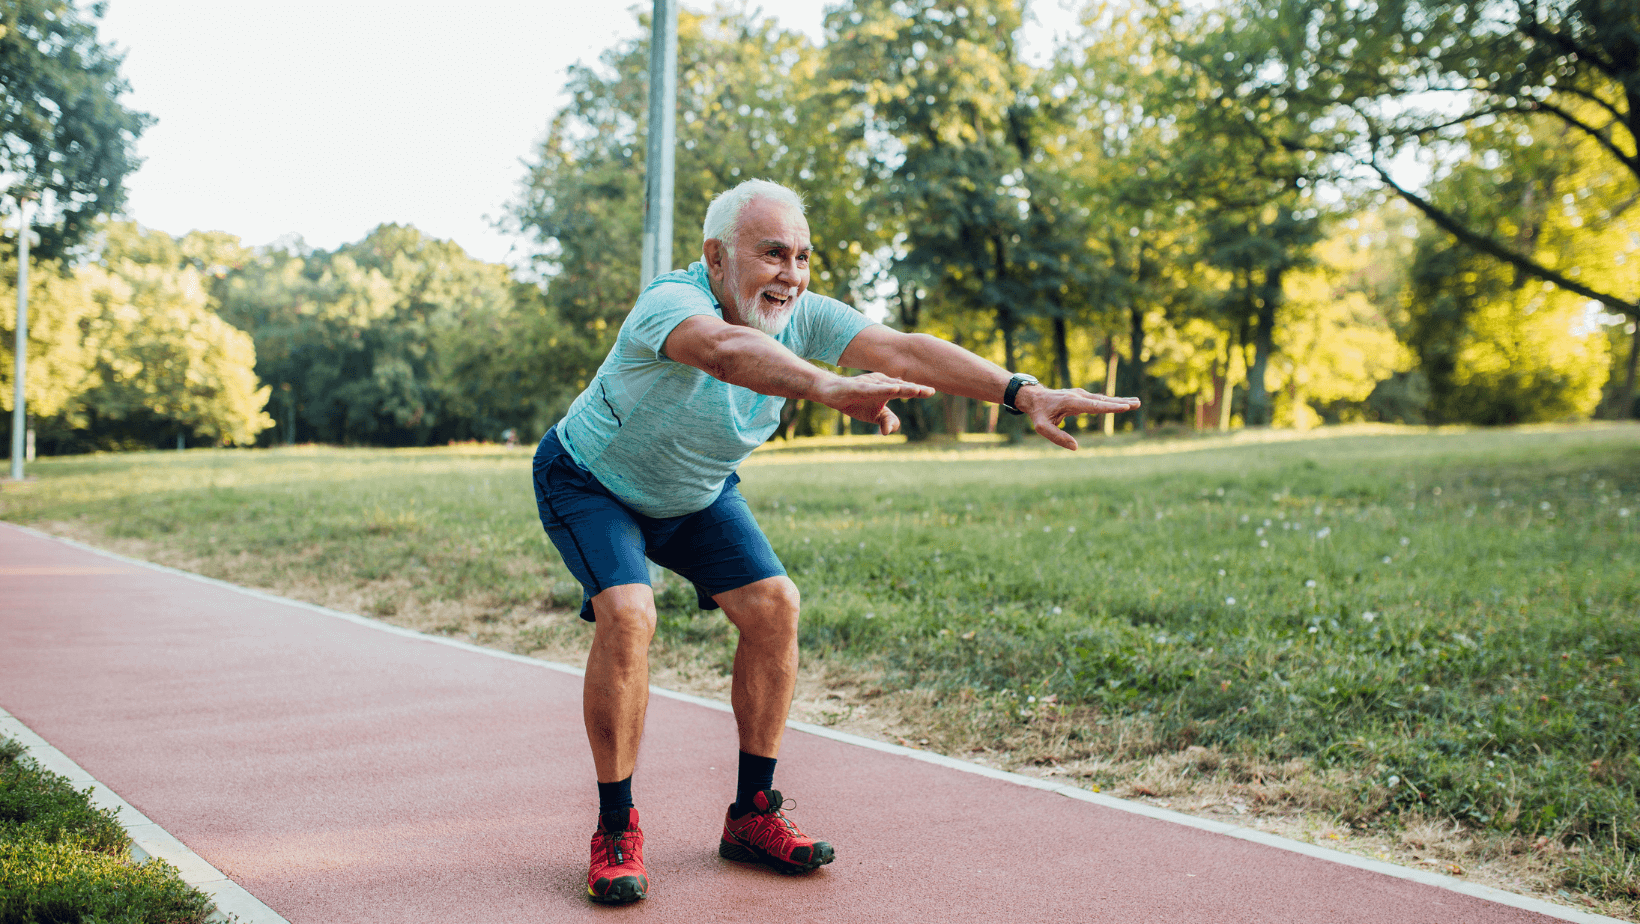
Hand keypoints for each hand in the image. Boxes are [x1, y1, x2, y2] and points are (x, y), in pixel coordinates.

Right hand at [817, 372, 935, 435]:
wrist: (831, 393)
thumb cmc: (856, 402)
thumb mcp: (874, 415)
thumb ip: (887, 420)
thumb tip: (891, 432)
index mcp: (888, 389)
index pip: (906, 390)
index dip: (919, 391)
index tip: (932, 392)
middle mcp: (881, 383)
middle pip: (901, 386)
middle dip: (915, 389)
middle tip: (930, 391)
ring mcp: (870, 384)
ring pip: (889, 387)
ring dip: (902, 388)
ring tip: (916, 390)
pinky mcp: (858, 387)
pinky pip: (873, 389)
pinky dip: (883, 389)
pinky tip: (894, 389)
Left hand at [1015, 386, 1139, 449]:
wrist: (1034, 397)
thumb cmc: (1038, 413)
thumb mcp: (1042, 428)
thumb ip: (1058, 438)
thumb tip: (1075, 447)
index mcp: (1071, 403)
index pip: (1094, 406)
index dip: (1110, 407)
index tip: (1124, 407)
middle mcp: (1079, 396)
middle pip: (1103, 400)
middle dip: (1121, 402)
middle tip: (1137, 403)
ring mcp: (1081, 395)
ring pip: (1103, 399)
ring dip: (1119, 401)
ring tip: (1136, 402)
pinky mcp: (1081, 397)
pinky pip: (1099, 400)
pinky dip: (1111, 402)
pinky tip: (1121, 403)